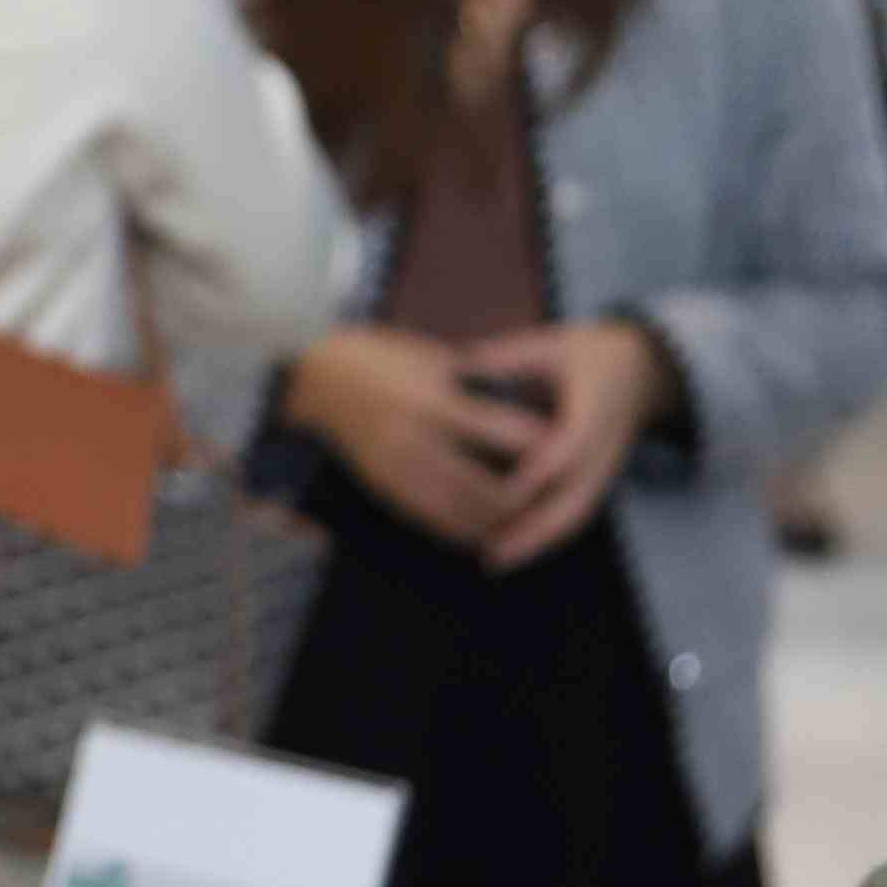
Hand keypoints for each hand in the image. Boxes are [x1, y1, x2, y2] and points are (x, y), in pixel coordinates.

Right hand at [282, 323, 542, 549]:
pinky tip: (481, 530)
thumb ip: (473, 384)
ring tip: (522, 522)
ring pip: (458, 513)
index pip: (501, 431)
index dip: (538, 446)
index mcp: (434, 399)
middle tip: (551, 500)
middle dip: (522, 500)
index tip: (566, 448)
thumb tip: (521, 404)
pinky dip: (460, 529)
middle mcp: (417, 439)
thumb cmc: (381, 357)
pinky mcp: (383, 486)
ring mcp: (397, 468)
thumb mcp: (431, 357)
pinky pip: (429, 519)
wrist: (319, 378)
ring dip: (494, 524)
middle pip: (484, 486)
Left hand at [460, 316, 670, 569]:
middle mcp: (603, 451)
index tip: (497, 495)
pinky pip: (576, 516)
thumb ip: (509, 356)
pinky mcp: (599, 482)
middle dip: (533, 531)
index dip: (535, 476)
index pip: (567, 452)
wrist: (644, 371)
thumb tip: (460, 364)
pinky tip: (513, 549)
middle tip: (491, 553)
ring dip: (537, 543)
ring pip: (575, 517)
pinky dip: (547, 537)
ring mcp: (605, 471)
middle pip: (573, 502)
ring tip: (495, 560)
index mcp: (594, 414)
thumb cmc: (592, 354)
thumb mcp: (554, 344)